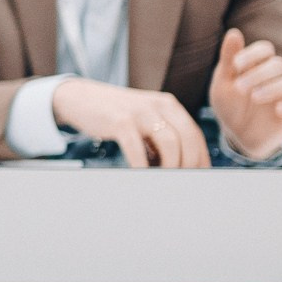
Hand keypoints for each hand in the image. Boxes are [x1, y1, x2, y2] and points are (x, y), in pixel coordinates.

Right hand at [48, 77, 209, 168]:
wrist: (81, 98)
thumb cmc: (116, 117)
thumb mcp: (145, 120)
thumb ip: (161, 138)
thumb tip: (177, 168)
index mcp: (169, 105)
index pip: (195, 134)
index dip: (201, 158)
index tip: (200, 177)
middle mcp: (159, 105)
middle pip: (188, 139)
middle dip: (189, 165)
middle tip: (183, 183)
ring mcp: (140, 112)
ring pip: (170, 143)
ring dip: (171, 167)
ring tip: (164, 181)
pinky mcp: (120, 121)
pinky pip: (137, 148)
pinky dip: (142, 167)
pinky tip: (141, 177)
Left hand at [208, 28, 281, 161]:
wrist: (237, 135)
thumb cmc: (230, 105)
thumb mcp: (223, 84)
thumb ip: (228, 60)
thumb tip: (233, 32)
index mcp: (259, 66)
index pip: (265, 50)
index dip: (253, 54)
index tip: (236, 65)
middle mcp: (276, 77)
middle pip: (279, 64)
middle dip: (259, 74)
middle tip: (240, 88)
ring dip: (275, 87)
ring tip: (254, 97)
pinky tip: (278, 110)